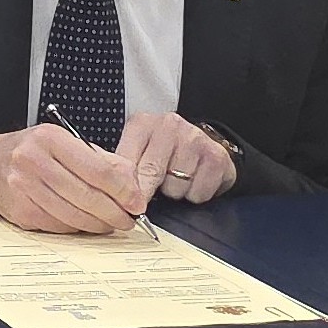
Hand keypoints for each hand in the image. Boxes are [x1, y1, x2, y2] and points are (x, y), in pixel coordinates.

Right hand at [0, 121, 145, 234]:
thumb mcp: (66, 143)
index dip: (123, 190)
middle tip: (129, 219)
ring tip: (110, 224)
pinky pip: (59, 226)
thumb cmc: (32, 152)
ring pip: (74, 216)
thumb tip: (133, 186)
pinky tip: (86, 225)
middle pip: (87, 196)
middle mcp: (33, 161)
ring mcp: (24, 188)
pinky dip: (78, 229)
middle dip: (114, 212)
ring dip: (99, 224)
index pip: (97, 169)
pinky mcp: (21, 211)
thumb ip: (102, 161)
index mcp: (50, 139)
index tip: (137, 202)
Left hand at [116, 111, 237, 208]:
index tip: (123, 204)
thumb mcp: (138, 151)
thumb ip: (123, 168)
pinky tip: (193, 181)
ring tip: (175, 180)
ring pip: (175, 186)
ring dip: (174, 192)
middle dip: (146, 193)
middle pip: (151, 173)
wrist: (203, 144)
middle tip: (144, 204)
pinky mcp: (216, 157)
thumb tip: (111, 196)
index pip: (126, 161)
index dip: (124, 188)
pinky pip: (198, 193)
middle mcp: (170, 125)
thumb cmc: (164, 151)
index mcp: (143, 123)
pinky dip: (194, 195)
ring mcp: (195, 139)